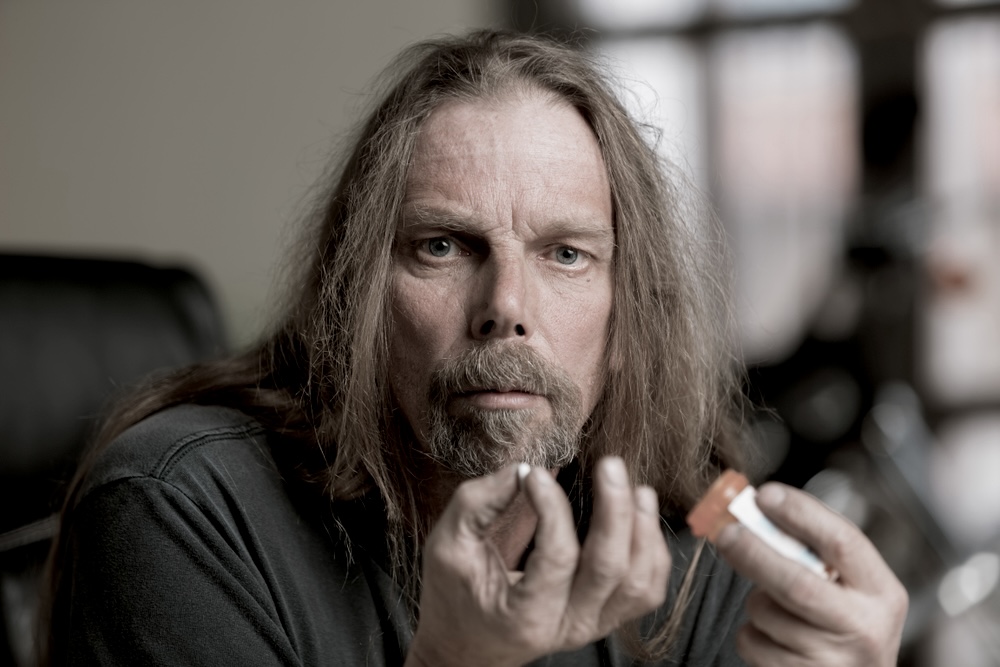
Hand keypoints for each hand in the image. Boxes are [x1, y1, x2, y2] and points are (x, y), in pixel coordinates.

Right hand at [405, 457, 670, 666]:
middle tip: (610, 465)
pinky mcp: (605, 617)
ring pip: (638, 582)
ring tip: (637, 488)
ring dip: (644, 531)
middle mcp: (566, 626)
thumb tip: (524, 468)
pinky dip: (653, 552)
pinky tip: (642, 514)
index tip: (536, 473)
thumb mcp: (448, 545)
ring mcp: (591, 625)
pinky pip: (646, 590)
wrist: (465, 648)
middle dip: (616, 510)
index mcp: (525, 615)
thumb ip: (480, 501)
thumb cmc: (453, 594)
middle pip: (610, 568)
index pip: (557, 557)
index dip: (552, 508)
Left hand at [716, 483, 907, 666]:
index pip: (842, 542)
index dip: (800, 514)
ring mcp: (835, 660)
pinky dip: (750, 632)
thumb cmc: (844, 623)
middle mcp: (865, 627)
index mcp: (882, 591)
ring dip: (755, 600)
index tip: (764, 494)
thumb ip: (817, 552)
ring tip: (773, 604)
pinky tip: (773, 636)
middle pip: (796, 583)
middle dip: (754, 553)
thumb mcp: (851, 587)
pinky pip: (753, 642)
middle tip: (726, 533)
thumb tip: (757, 509)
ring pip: (768, 613)